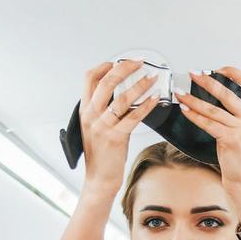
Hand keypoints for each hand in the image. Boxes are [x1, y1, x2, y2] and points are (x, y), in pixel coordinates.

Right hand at [78, 60, 160, 196]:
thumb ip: (101, 110)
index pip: (89, 79)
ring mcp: (103, 126)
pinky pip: (134, 116)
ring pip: (122, 98)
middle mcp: (91, 116)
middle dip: (124, 68)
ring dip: (140, 85)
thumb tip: (118, 93)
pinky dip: (147, 105)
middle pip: (106, 82)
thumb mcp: (94, 127)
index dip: (104, 66)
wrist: (99, 178)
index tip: (118, 61)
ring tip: (152, 78)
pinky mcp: (116, 137)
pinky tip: (155, 99)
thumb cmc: (100, 154)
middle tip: (139, 63)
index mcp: (85, 111)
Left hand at [178, 67, 240, 205]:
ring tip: (181, 93)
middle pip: (227, 93)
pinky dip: (194, 115)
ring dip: (194, 99)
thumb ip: (240, 113)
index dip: (233, 72)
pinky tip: (185, 110)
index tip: (217, 69)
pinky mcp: (231, 139)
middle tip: (193, 74)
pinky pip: (208, 123)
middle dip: (207, 81)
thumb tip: (217, 95)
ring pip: (213, 109)